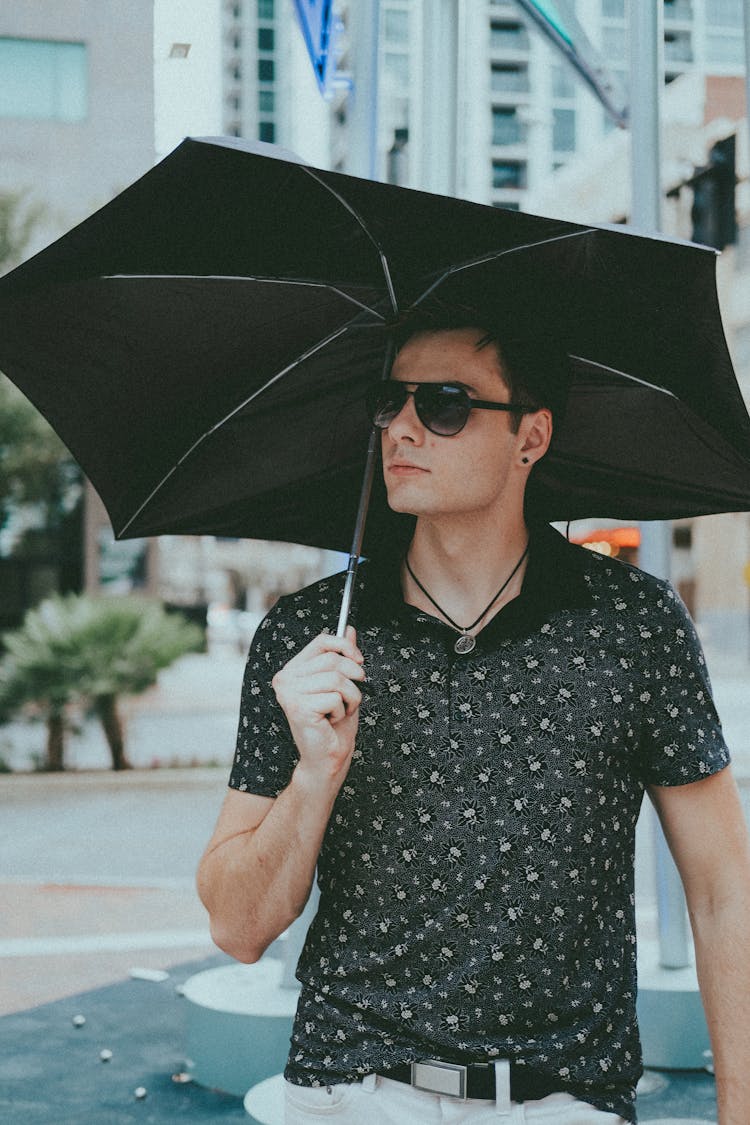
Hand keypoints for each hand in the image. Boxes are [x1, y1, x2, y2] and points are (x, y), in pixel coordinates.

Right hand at [271, 626, 363, 788]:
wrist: (327, 758)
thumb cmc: (334, 724)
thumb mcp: (343, 685)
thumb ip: (343, 657)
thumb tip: (350, 629)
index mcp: (293, 670)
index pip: (322, 641)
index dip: (345, 646)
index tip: (360, 660)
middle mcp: (285, 678)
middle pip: (333, 660)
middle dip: (353, 679)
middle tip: (351, 698)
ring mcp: (289, 692)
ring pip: (337, 679)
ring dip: (350, 698)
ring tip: (341, 711)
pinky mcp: (297, 706)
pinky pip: (335, 697)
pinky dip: (343, 711)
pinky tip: (331, 721)